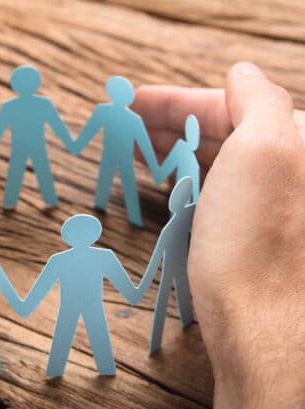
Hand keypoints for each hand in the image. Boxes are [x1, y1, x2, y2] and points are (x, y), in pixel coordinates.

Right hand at [135, 63, 304, 408]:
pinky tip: (165, 182)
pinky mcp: (252, 236)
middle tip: (126, 122)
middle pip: (224, 131)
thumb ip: (258, 98)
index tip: (134, 101)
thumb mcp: (263, 151)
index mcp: (298, 145)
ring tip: (137, 148)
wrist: (262, 330)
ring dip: (175, 150)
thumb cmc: (257, 244)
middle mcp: (289, 174)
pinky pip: (215, 193)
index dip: (179, 98)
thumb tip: (242, 70)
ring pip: (217, 162)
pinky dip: (186, 180)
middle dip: (172, 122)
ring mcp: (271, 207)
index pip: (235, 102)